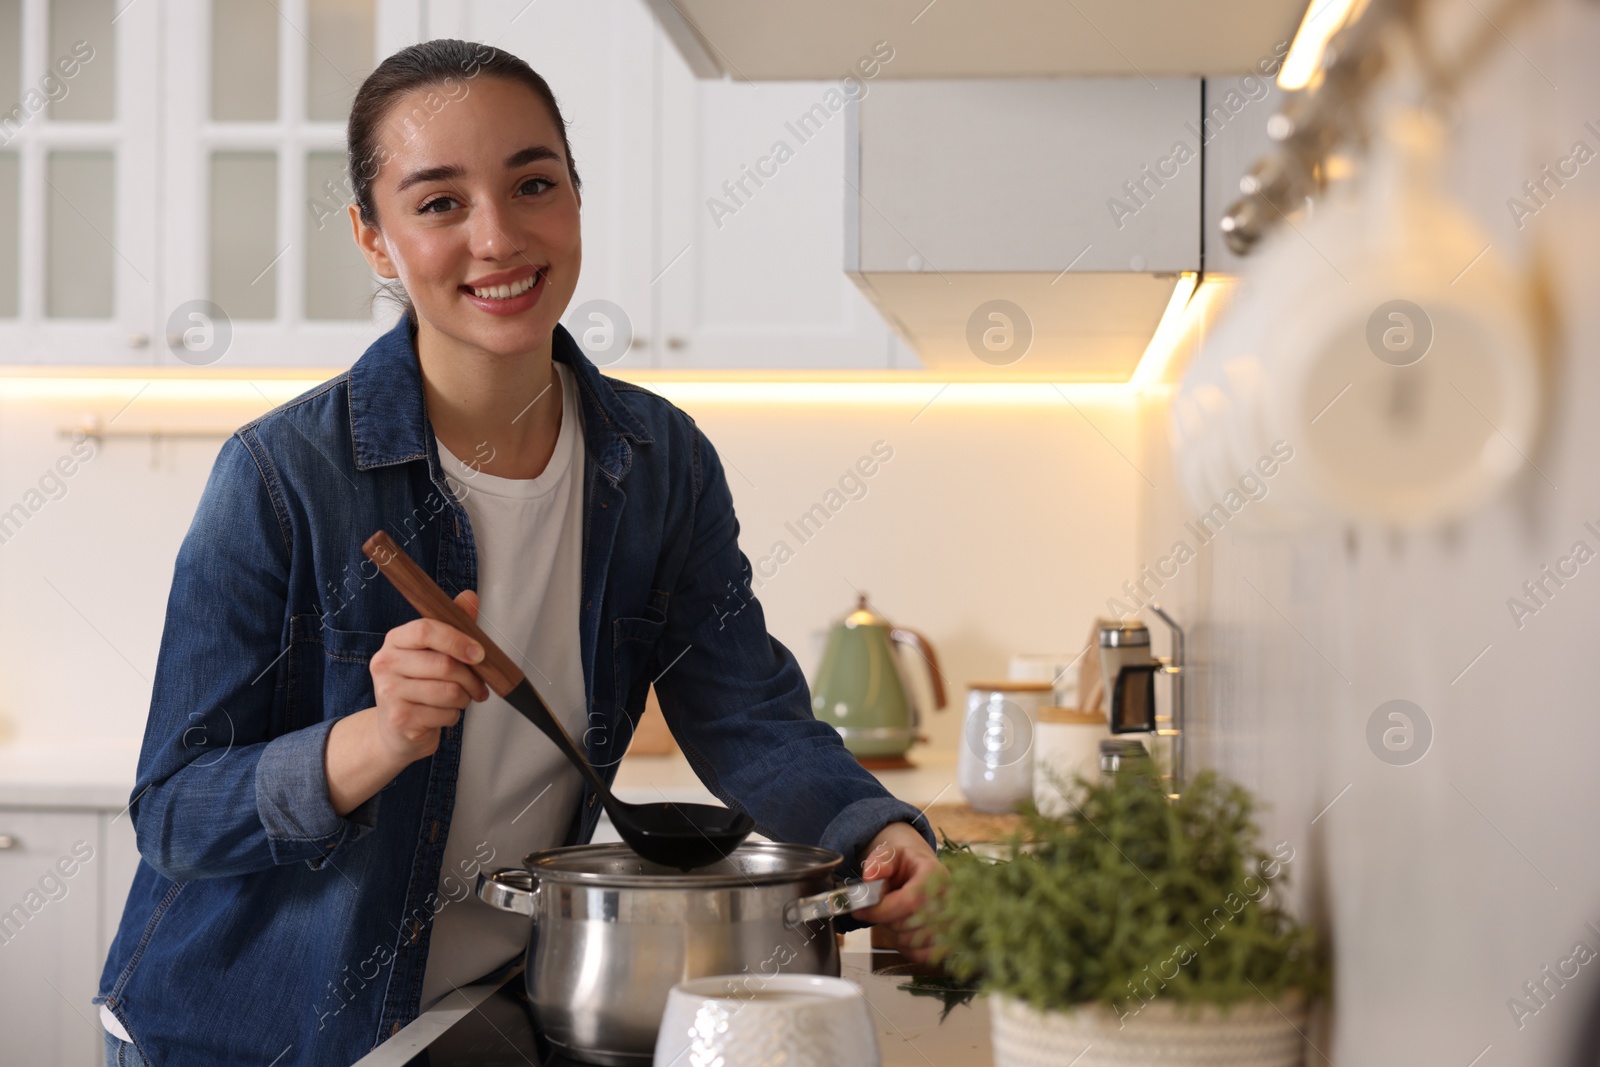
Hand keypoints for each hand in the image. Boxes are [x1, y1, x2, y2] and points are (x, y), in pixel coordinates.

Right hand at [367, 589, 490, 762]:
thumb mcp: (434, 653)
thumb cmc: (419, 686)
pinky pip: (445, 714)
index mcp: (395, 640)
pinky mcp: (399, 719)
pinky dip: (453, 716)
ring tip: (458, 700)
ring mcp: (388, 692)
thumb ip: (452, 626)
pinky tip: (441, 715)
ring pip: (449, 692)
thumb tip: (470, 597)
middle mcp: (385, 663)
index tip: (480, 654)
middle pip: (445, 665)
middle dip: (472, 678)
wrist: (394, 730)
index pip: (426, 629)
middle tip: (479, 686)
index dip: (458, 640)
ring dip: (464, 698)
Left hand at [851, 821, 942, 963]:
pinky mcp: (950, 940)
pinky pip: (923, 955)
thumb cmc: (904, 864)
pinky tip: (903, 933)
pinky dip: (907, 948)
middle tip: (881, 909)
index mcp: (935, 874)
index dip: (882, 910)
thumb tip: (870, 877)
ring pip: (915, 942)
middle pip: (911, 924)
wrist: (922, 869)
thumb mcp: (888, 854)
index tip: (862, 911)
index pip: (910, 901)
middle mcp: (950, 899)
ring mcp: (953, 921)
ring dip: (896, 934)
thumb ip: (878, 862)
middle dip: (887, 920)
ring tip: (894, 917)